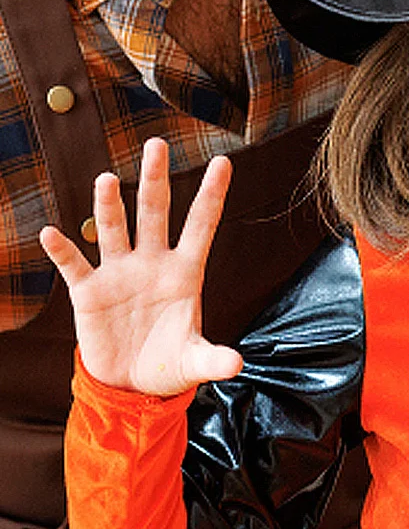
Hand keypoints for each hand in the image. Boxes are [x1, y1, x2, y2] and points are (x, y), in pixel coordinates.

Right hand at [39, 138, 241, 394]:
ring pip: (114, 229)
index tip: (225, 162)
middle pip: (155, 212)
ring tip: (108, 179)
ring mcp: (119, 273)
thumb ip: (213, 359)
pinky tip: (51, 233)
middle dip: (155, 179)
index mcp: (185, 272)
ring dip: (109, 205)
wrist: (130, 384)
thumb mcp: (194, 362)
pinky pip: (74, 265)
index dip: (212, 194)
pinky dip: (62, 250)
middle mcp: (152, 263)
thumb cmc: (169, 364)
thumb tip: (236, 366)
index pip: (202, 224)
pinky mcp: (89, 291)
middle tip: (156, 144)